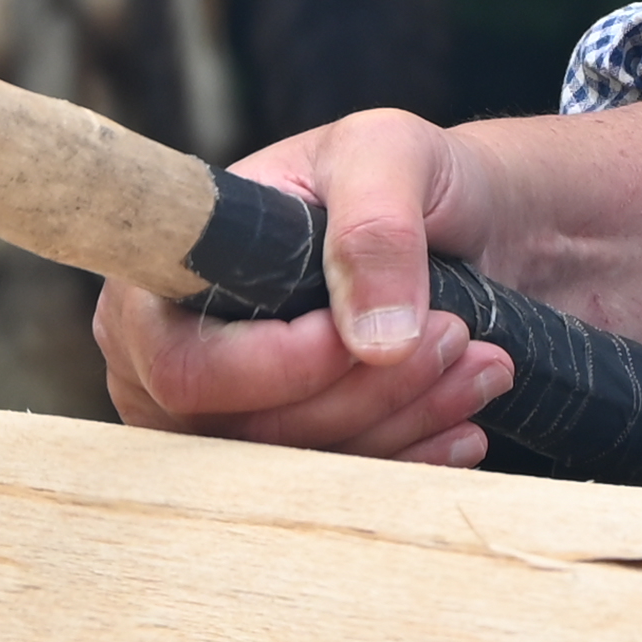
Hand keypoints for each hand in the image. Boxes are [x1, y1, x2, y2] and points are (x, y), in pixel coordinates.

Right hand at [95, 108, 517, 466]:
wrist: (455, 218)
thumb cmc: (392, 172)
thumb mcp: (385, 154)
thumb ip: (375, 229)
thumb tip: (377, 342)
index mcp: (163, 281)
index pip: (185, 365)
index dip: (275, 368)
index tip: (370, 339)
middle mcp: (173, 359)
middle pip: (247, 429)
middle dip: (366, 394)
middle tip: (456, 336)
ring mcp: (222, 417)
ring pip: (301, 467)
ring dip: (403, 422)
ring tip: (479, 363)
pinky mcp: (282, 455)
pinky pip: (337, 487)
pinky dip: (411, 459)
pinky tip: (462, 421)